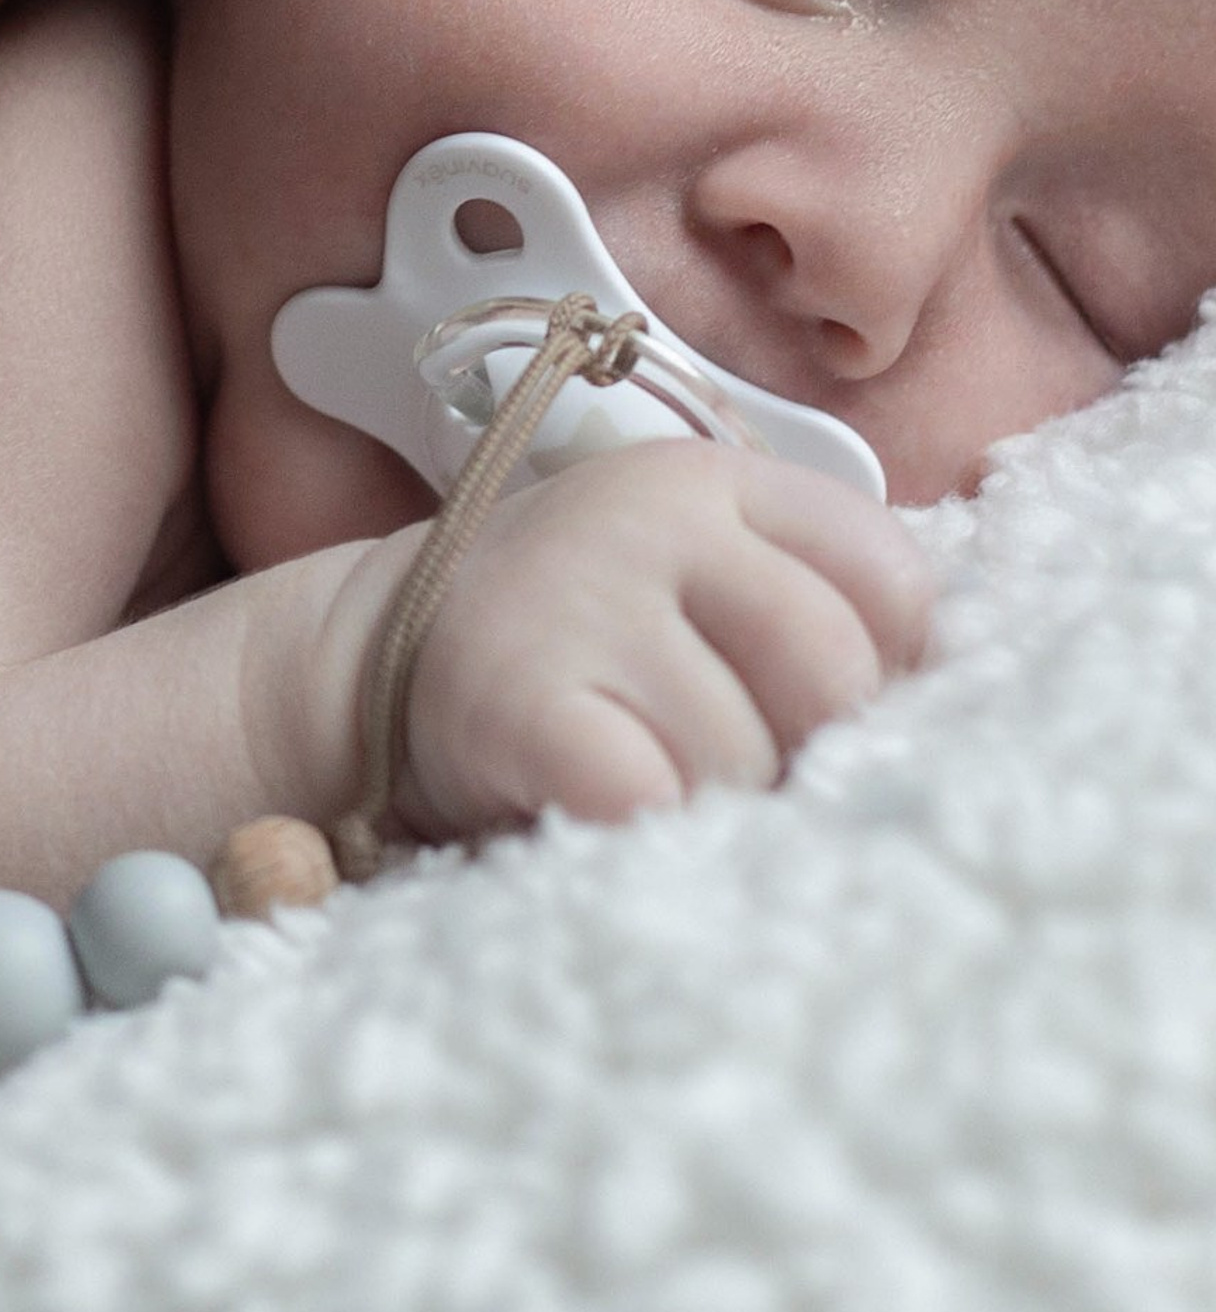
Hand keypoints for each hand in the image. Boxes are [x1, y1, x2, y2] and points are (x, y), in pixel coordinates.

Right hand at [392, 442, 935, 838]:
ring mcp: (581, 599)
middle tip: (746, 772)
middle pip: (831, 672)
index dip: (886, 672)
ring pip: (739, 755)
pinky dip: (643, 830)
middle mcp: (654, 519)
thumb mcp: (699, 575)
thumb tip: (934, 726)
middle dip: (805, 752)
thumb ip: (811, 605)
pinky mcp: (518, 694)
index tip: (824, 712)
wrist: (376, 650)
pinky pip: (642, 794)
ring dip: (714, 806)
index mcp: (721, 481)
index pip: (891, 580)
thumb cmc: (586, 633)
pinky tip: (609, 813)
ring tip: (657, 785)